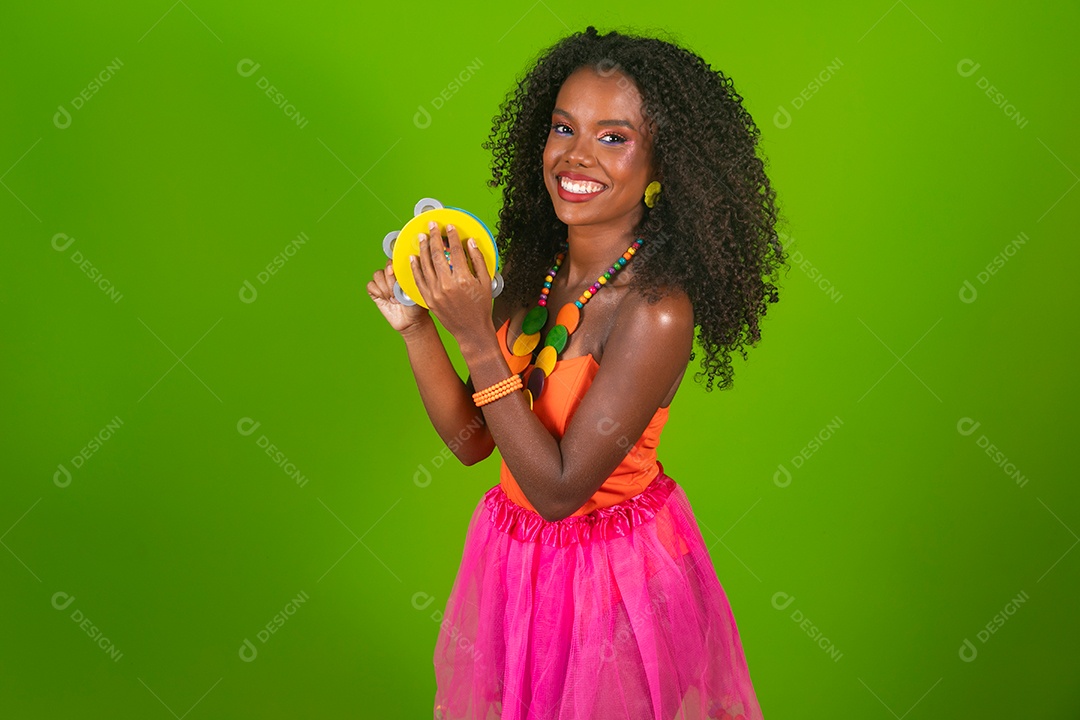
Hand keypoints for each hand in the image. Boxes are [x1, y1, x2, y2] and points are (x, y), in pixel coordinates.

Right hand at [367, 257, 429, 333]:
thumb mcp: (417, 289)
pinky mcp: (375, 293)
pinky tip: (386, 299)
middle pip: (385, 268)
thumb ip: (409, 277)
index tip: (393, 271)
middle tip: (398, 293)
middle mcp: (392, 276)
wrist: (412, 321)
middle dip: (390, 281)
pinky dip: (378, 292)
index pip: (393, 260)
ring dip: (385, 287)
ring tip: (394, 298)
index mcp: (402, 272)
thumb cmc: (417, 305)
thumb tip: (406, 265)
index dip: (392, 264)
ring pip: (377, 275)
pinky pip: (370, 285)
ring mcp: (383, 284)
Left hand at [411, 220, 492, 345]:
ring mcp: (435, 292)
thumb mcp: (485, 282)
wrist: (471, 330)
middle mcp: (447, 284)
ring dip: (422, 248)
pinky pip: (418, 280)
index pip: (455, 250)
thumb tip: (470, 243)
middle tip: (431, 226)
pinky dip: (415, 267)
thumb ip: (478, 260)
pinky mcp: (428, 299)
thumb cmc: (480, 308)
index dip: (451, 236)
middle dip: (433, 237)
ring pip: (425, 265)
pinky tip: (413, 257)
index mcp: (463, 279)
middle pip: (436, 254)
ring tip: (421, 237)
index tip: (449, 227)